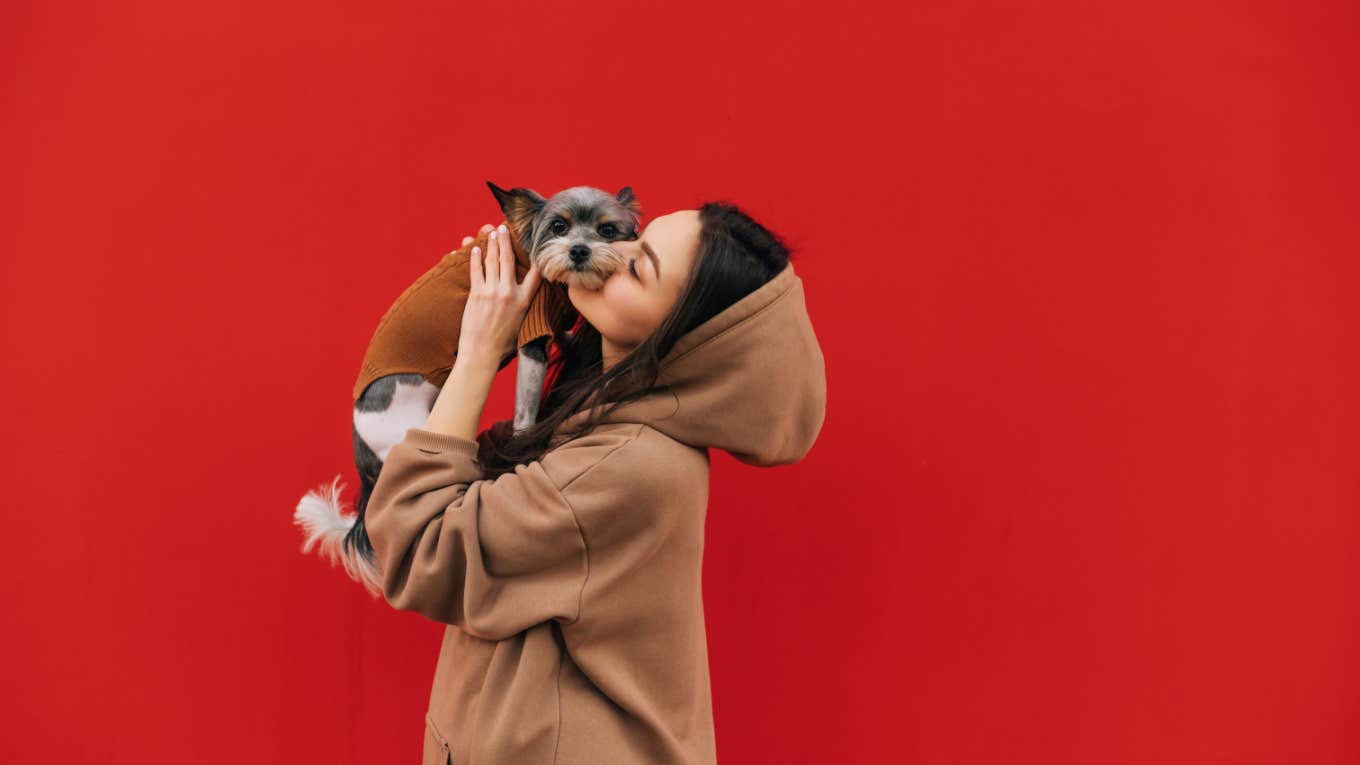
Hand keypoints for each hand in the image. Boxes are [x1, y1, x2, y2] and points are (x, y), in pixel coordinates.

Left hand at [455, 223, 541, 367]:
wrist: (482, 354)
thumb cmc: (502, 345)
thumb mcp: (522, 325)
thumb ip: (525, 308)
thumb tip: (529, 300)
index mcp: (524, 301)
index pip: (535, 274)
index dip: (536, 257)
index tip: (534, 244)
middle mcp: (510, 293)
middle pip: (509, 260)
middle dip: (506, 241)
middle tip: (504, 227)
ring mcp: (492, 292)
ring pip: (492, 261)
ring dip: (491, 244)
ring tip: (491, 232)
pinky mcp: (476, 295)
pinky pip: (476, 270)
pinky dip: (475, 258)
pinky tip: (474, 248)